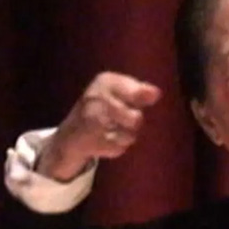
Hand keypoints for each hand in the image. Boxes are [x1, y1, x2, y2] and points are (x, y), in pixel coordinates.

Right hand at [36, 72, 163, 181]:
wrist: (72, 132)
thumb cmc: (103, 105)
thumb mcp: (118, 89)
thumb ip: (138, 90)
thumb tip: (156, 93)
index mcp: (104, 82)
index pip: (132, 90)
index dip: (142, 97)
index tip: (154, 96)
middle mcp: (95, 100)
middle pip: (136, 118)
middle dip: (135, 120)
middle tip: (123, 117)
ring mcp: (93, 122)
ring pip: (130, 135)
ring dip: (127, 134)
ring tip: (113, 128)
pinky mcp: (92, 142)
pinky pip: (120, 147)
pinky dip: (117, 146)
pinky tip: (105, 138)